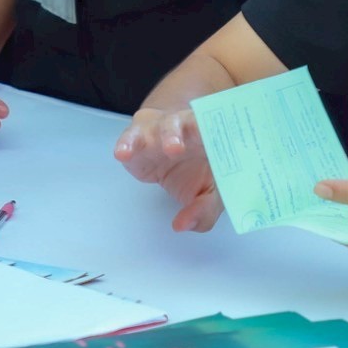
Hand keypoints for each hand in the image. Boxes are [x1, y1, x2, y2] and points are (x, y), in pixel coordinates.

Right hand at [114, 108, 221, 232]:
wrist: (173, 149)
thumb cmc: (197, 169)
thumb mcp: (209, 194)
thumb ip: (204, 210)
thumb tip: (183, 224)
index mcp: (214, 137)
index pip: (221, 132)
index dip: (222, 136)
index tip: (224, 142)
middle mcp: (189, 126)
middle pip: (191, 123)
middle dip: (192, 132)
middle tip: (184, 148)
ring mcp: (162, 127)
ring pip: (163, 125)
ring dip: (167, 136)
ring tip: (171, 149)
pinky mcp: (139, 135)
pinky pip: (132, 136)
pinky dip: (128, 143)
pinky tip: (123, 153)